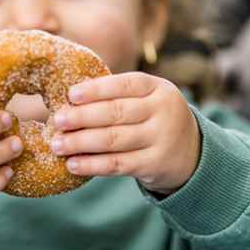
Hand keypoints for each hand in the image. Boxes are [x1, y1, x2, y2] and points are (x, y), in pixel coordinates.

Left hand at [50, 72, 200, 195]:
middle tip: (57, 120)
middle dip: (82, 117)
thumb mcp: (147, 98)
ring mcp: (161, 139)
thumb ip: (117, 94)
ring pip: (114, 140)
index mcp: (157, 88)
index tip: (71, 94)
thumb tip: (68, 98)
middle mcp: (162, 111)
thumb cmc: (153, 117)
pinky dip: (92, 165)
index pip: (124, 85)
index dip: (96, 89)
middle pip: (116, 113)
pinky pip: (118, 165)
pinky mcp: (154, 165)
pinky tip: (73, 164)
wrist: (192, 152)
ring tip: (57, 145)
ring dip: (81, 143)